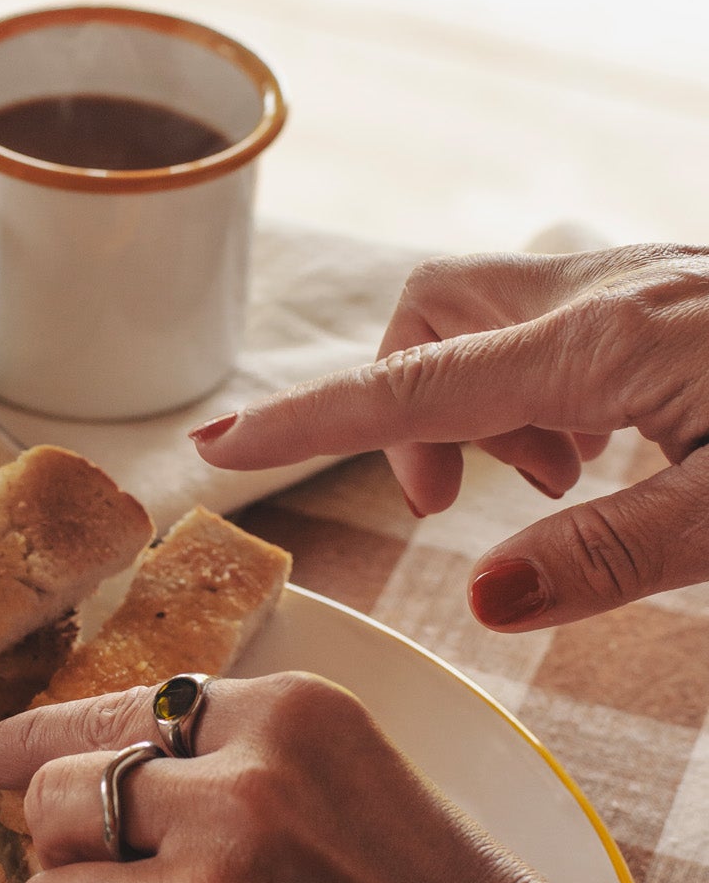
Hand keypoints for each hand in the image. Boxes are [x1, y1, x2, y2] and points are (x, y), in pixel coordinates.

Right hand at [191, 245, 708, 627]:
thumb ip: (612, 555)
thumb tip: (482, 600)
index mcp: (607, 342)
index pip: (414, 385)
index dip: (306, 420)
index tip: (218, 443)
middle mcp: (605, 292)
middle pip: (431, 309)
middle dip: (401, 402)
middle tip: (445, 502)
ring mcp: (637, 281)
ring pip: (487, 314)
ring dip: (476, 404)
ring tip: (555, 486)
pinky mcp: (665, 294)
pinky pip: (550, 321)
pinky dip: (533, 389)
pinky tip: (600, 448)